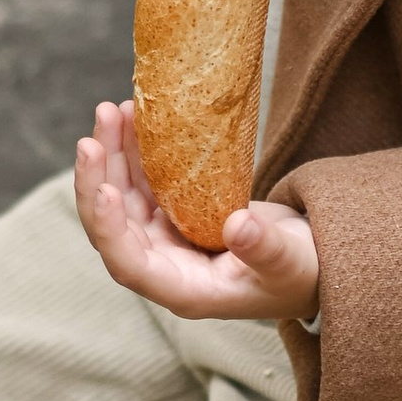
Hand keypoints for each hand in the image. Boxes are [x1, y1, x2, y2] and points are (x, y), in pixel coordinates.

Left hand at [74, 99, 320, 324]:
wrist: (307, 260)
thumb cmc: (300, 271)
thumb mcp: (290, 262)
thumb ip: (264, 248)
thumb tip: (239, 226)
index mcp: (183, 289)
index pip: (130, 265)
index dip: (109, 230)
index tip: (104, 190)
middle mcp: (163, 265)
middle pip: (112, 226)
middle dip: (98, 180)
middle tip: (93, 136)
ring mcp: (163, 238)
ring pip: (120, 197)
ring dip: (111, 156)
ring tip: (112, 111)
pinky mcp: (171, 214)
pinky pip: (140, 183)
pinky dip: (133, 152)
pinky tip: (131, 119)